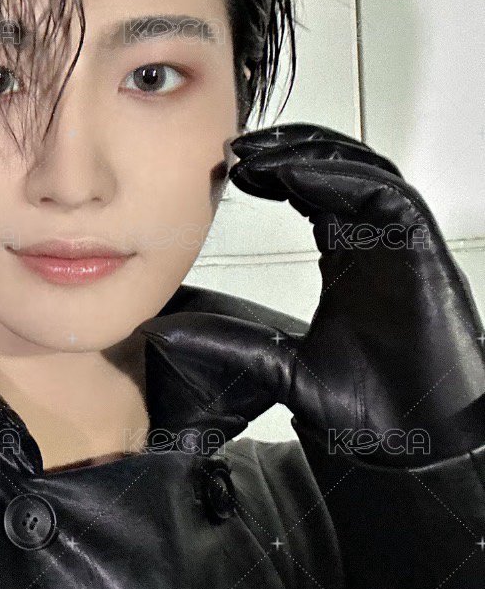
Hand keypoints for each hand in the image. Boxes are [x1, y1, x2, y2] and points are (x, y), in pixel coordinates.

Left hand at [142, 124, 484, 464]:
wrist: (416, 443)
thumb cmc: (370, 409)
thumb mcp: (280, 368)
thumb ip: (231, 344)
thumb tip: (166, 333)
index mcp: (346, 259)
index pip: (312, 194)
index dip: (276, 172)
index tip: (231, 168)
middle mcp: (373, 244)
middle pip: (338, 169)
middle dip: (290, 149)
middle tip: (239, 145)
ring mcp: (400, 245)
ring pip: (363, 171)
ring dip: (312, 154)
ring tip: (260, 154)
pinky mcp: (421, 251)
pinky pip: (387, 196)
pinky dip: (345, 177)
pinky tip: (300, 176)